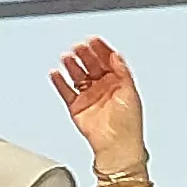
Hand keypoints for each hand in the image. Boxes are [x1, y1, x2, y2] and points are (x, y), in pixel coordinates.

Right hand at [51, 37, 148, 178]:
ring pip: (78, 75)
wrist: (116, 147)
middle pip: (92, 65)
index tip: (93, 39)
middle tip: (78, 46)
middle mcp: (104, 88)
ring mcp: (90, 96)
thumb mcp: (130, 93)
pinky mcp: (77, 107)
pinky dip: (60, 82)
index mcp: (119, 83)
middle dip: (85, 55)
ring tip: (66, 56)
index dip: (101, 49)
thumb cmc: (128, 125)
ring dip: (72, 65)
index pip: (109, 61)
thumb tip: (116, 55)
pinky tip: (56, 73)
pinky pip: (66, 91)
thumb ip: (122, 72)